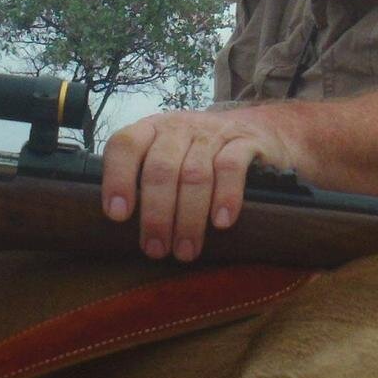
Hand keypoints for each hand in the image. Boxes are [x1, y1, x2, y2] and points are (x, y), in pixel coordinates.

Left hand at [99, 107, 301, 261]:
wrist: (260, 131)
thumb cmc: (202, 156)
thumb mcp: (171, 157)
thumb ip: (146, 182)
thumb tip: (119, 230)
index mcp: (152, 130)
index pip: (125, 145)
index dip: (117, 178)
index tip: (117, 216)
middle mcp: (179, 128)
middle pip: (160, 168)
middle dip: (156, 214)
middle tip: (156, 249)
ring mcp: (212, 133)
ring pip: (194, 174)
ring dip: (188, 217)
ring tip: (185, 250)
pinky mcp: (245, 142)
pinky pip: (232, 168)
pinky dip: (225, 197)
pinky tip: (220, 223)